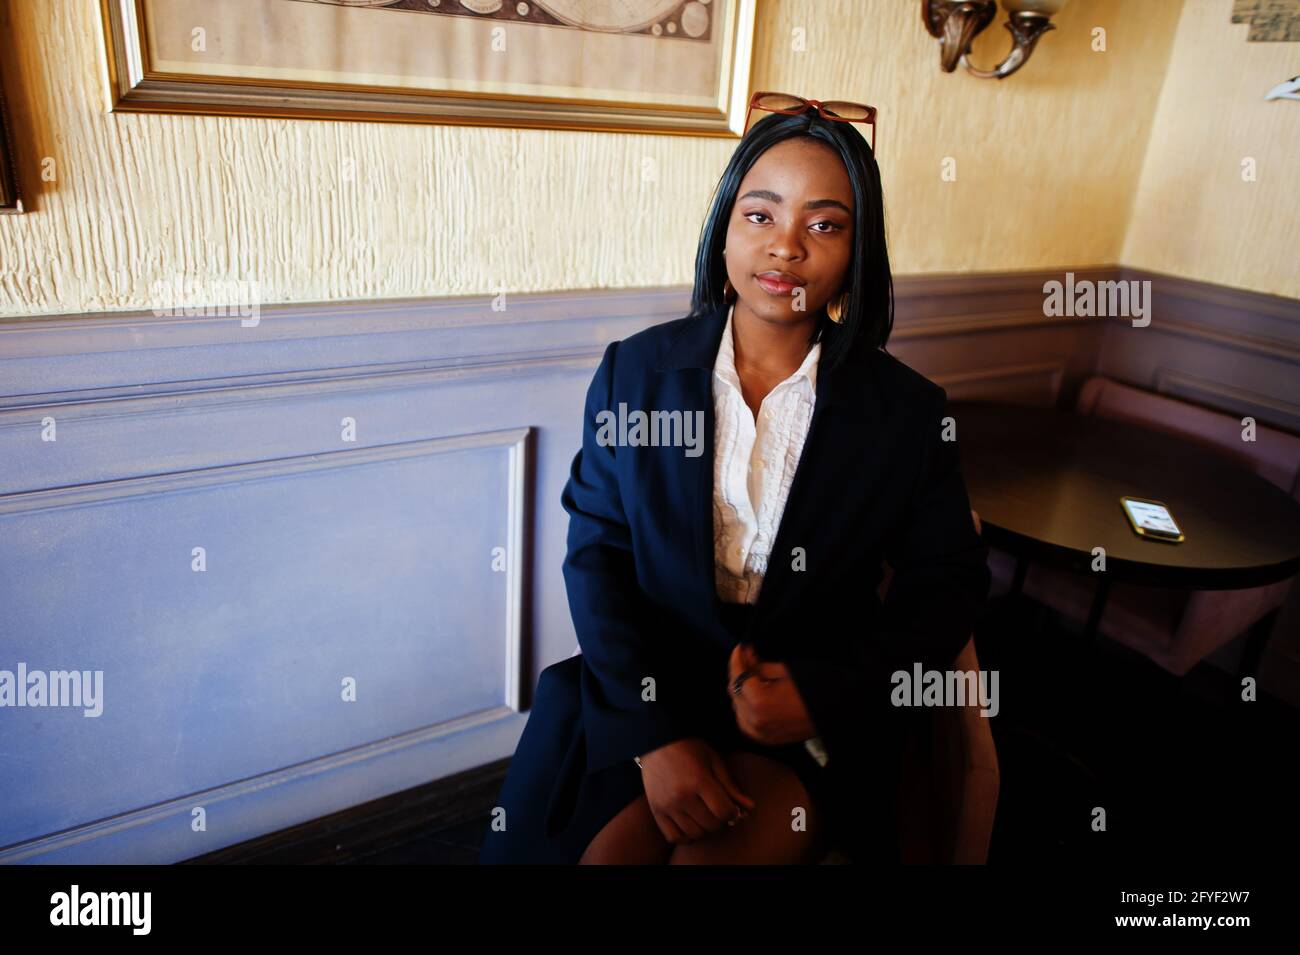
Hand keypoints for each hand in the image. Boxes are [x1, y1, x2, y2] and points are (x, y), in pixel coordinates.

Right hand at [637, 738, 756, 844]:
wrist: (657, 742)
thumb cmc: (690, 748)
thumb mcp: (714, 761)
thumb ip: (731, 786)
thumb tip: (751, 808)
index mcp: (698, 781)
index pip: (724, 812)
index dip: (733, 812)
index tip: (732, 806)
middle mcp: (681, 796)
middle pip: (711, 825)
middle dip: (720, 820)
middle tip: (719, 809)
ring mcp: (667, 805)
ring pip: (695, 833)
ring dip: (704, 828)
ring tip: (705, 814)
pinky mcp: (656, 811)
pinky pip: (674, 837)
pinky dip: (685, 836)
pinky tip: (691, 823)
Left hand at [727, 643, 817, 745]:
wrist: (838, 713)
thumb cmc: (816, 688)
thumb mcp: (786, 670)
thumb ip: (761, 665)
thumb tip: (748, 658)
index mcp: (759, 701)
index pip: (738, 676)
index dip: (737, 659)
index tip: (740, 647)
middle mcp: (755, 720)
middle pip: (734, 692)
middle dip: (739, 673)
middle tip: (748, 658)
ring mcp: (761, 733)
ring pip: (737, 708)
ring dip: (741, 691)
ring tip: (753, 676)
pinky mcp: (768, 740)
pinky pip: (746, 722)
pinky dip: (746, 709)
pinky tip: (755, 697)